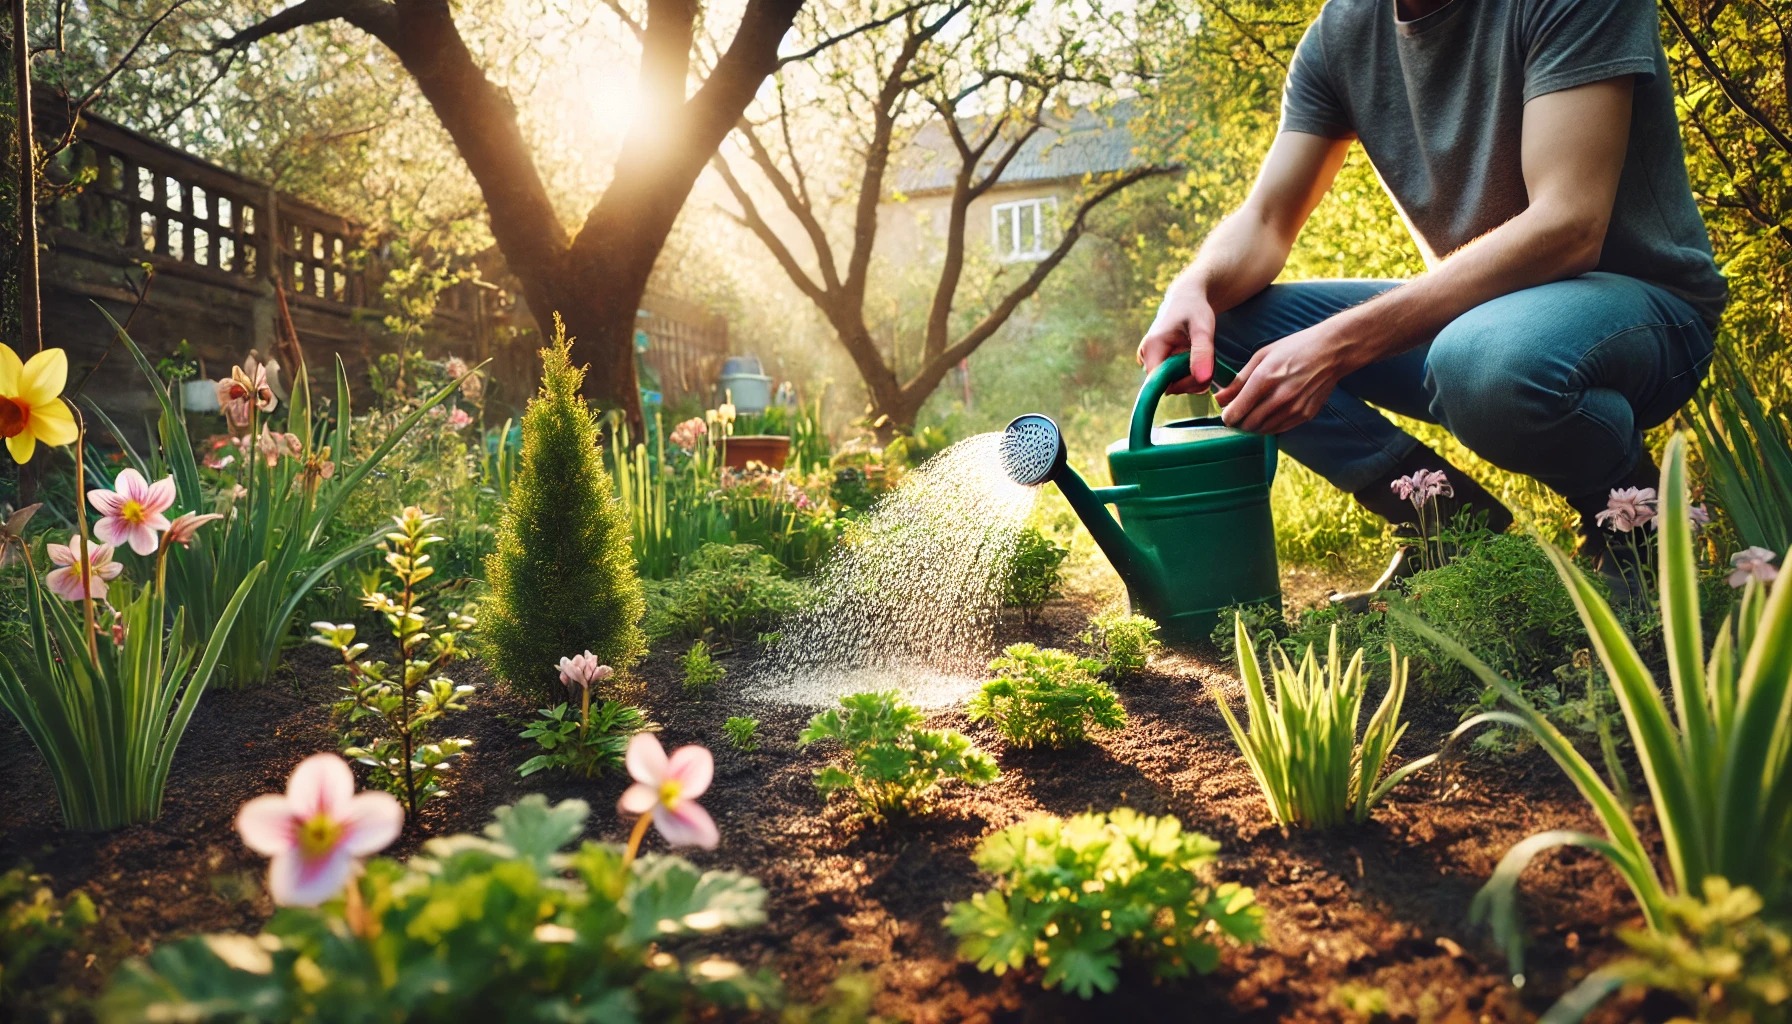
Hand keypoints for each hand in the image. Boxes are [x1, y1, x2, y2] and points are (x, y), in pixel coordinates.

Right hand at [1136, 282, 1216, 394]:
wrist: (1187, 298)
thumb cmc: (1195, 309)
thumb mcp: (1203, 327)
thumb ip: (1203, 352)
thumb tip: (1203, 379)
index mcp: (1153, 346)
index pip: (1161, 383)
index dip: (1184, 384)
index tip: (1203, 374)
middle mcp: (1145, 355)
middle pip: (1168, 385)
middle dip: (1191, 380)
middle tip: (1209, 364)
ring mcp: (1148, 359)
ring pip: (1171, 383)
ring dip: (1191, 377)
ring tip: (1202, 357)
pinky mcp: (1155, 361)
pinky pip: (1172, 377)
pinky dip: (1187, 373)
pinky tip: (1194, 359)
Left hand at [1213, 319, 1354, 434]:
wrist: (1331, 351)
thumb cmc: (1294, 348)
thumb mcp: (1261, 356)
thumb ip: (1238, 380)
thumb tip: (1219, 398)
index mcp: (1265, 378)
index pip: (1237, 411)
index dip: (1227, 417)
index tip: (1226, 414)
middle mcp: (1280, 396)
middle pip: (1249, 424)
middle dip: (1239, 423)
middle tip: (1237, 415)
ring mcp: (1294, 408)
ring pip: (1263, 430)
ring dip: (1253, 426)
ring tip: (1252, 414)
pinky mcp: (1306, 414)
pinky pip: (1280, 429)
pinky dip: (1269, 426)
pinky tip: (1268, 415)